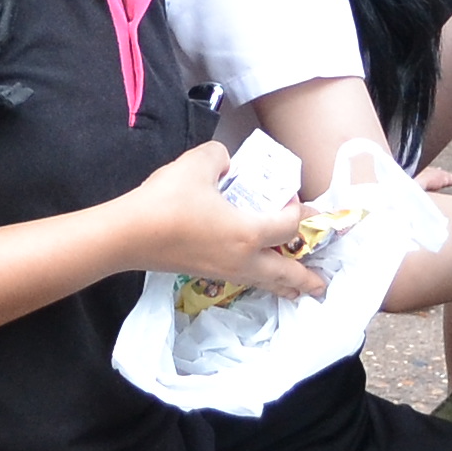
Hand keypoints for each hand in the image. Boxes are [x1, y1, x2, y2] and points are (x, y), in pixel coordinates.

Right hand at [122, 145, 327, 302]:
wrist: (129, 234)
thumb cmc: (168, 200)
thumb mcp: (198, 163)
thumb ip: (221, 157)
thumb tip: (226, 164)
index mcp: (248, 232)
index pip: (288, 226)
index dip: (296, 210)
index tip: (291, 196)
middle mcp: (242, 258)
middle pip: (284, 273)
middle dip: (306, 279)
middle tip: (322, 286)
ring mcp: (223, 271)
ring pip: (263, 282)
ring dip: (283, 286)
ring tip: (296, 292)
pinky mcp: (204, 274)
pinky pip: (243, 280)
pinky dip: (259, 281)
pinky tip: (254, 275)